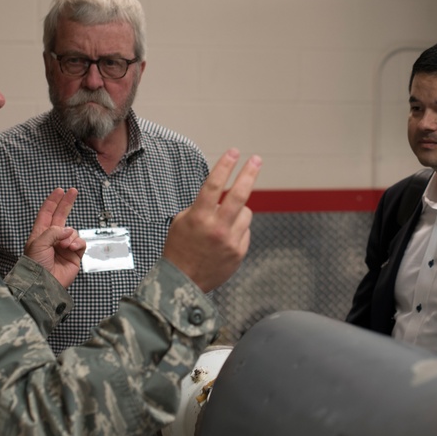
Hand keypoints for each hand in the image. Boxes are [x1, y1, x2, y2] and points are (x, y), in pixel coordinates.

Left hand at [24, 188, 86, 288]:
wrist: (44, 284)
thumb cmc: (35, 265)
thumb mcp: (38, 243)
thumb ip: (53, 231)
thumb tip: (69, 230)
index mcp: (40, 234)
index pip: (46, 214)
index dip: (53, 202)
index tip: (59, 190)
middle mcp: (52, 239)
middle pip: (61, 217)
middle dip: (67, 204)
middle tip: (73, 191)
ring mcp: (64, 247)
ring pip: (73, 232)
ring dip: (70, 236)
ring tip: (64, 245)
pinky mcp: (74, 255)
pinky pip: (80, 243)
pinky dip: (77, 243)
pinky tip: (72, 248)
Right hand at [162, 149, 260, 291]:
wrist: (182, 283)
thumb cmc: (179, 250)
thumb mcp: (181, 222)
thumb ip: (201, 206)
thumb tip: (219, 195)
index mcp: (199, 217)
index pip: (214, 184)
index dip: (225, 165)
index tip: (234, 152)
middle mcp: (217, 228)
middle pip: (239, 194)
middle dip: (249, 173)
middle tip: (256, 160)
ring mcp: (230, 241)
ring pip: (245, 213)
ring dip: (238, 212)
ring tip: (223, 222)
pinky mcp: (239, 252)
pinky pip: (245, 231)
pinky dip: (237, 230)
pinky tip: (224, 239)